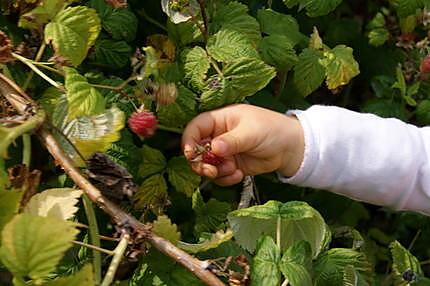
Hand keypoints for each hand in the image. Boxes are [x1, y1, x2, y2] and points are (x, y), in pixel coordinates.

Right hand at [182, 104, 304, 185]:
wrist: (291, 148)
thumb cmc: (272, 130)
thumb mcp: (251, 132)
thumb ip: (231, 141)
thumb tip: (213, 148)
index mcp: (220, 119)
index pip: (196, 127)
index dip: (189, 140)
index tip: (190, 154)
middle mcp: (219, 135)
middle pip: (196, 149)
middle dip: (200, 162)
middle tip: (211, 171)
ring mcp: (224, 152)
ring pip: (206, 165)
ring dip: (215, 172)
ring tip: (231, 170)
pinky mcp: (231, 166)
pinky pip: (219, 176)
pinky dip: (225, 179)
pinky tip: (238, 175)